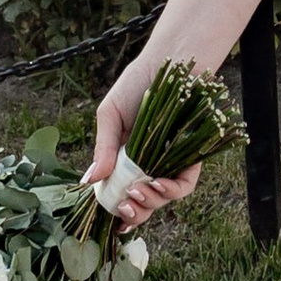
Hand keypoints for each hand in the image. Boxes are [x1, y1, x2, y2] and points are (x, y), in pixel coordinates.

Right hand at [87, 56, 207, 227]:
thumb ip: (103, 149)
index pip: (121, 194)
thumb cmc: (137, 83)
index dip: (118, 211)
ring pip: (162, 199)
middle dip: (134, 214)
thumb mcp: (111, 115)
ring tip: (137, 192)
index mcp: (125, 160)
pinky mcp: (192, 157)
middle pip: (142, 204)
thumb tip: (88, 182)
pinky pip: (184, 184)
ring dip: (150, 204)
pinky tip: (159, 184)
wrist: (171, 62)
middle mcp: (149, 166)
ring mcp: (170, 163)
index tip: (113, 219)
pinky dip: (171, 190)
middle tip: (125, 209)